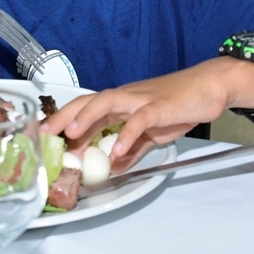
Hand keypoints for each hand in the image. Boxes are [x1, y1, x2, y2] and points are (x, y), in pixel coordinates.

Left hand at [41, 58, 253, 167]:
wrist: (210, 87)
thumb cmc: (179, 106)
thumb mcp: (151, 133)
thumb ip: (131, 149)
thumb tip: (112, 166)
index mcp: (121, 103)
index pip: (85, 108)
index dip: (63, 119)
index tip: (44, 134)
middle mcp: (126, 97)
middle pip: (88, 101)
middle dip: (64, 116)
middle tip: (45, 133)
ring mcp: (142, 99)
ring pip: (107, 102)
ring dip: (87, 117)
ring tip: (71, 135)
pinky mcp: (160, 107)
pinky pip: (140, 120)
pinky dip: (127, 134)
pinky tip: (117, 151)